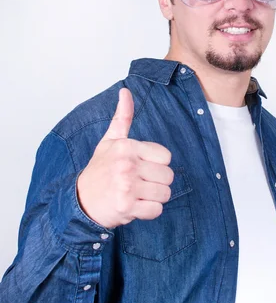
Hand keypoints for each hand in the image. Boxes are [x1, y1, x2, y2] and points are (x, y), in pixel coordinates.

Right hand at [76, 88, 172, 228]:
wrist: (80, 201)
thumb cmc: (100, 170)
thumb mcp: (110, 141)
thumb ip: (123, 117)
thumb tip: (125, 91)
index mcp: (127, 147)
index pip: (166, 157)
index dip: (156, 164)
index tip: (141, 167)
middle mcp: (127, 165)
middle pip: (168, 176)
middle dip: (157, 182)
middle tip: (139, 183)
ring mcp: (127, 186)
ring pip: (165, 194)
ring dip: (154, 198)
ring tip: (137, 195)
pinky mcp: (127, 206)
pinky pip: (156, 210)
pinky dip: (148, 212)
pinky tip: (135, 206)